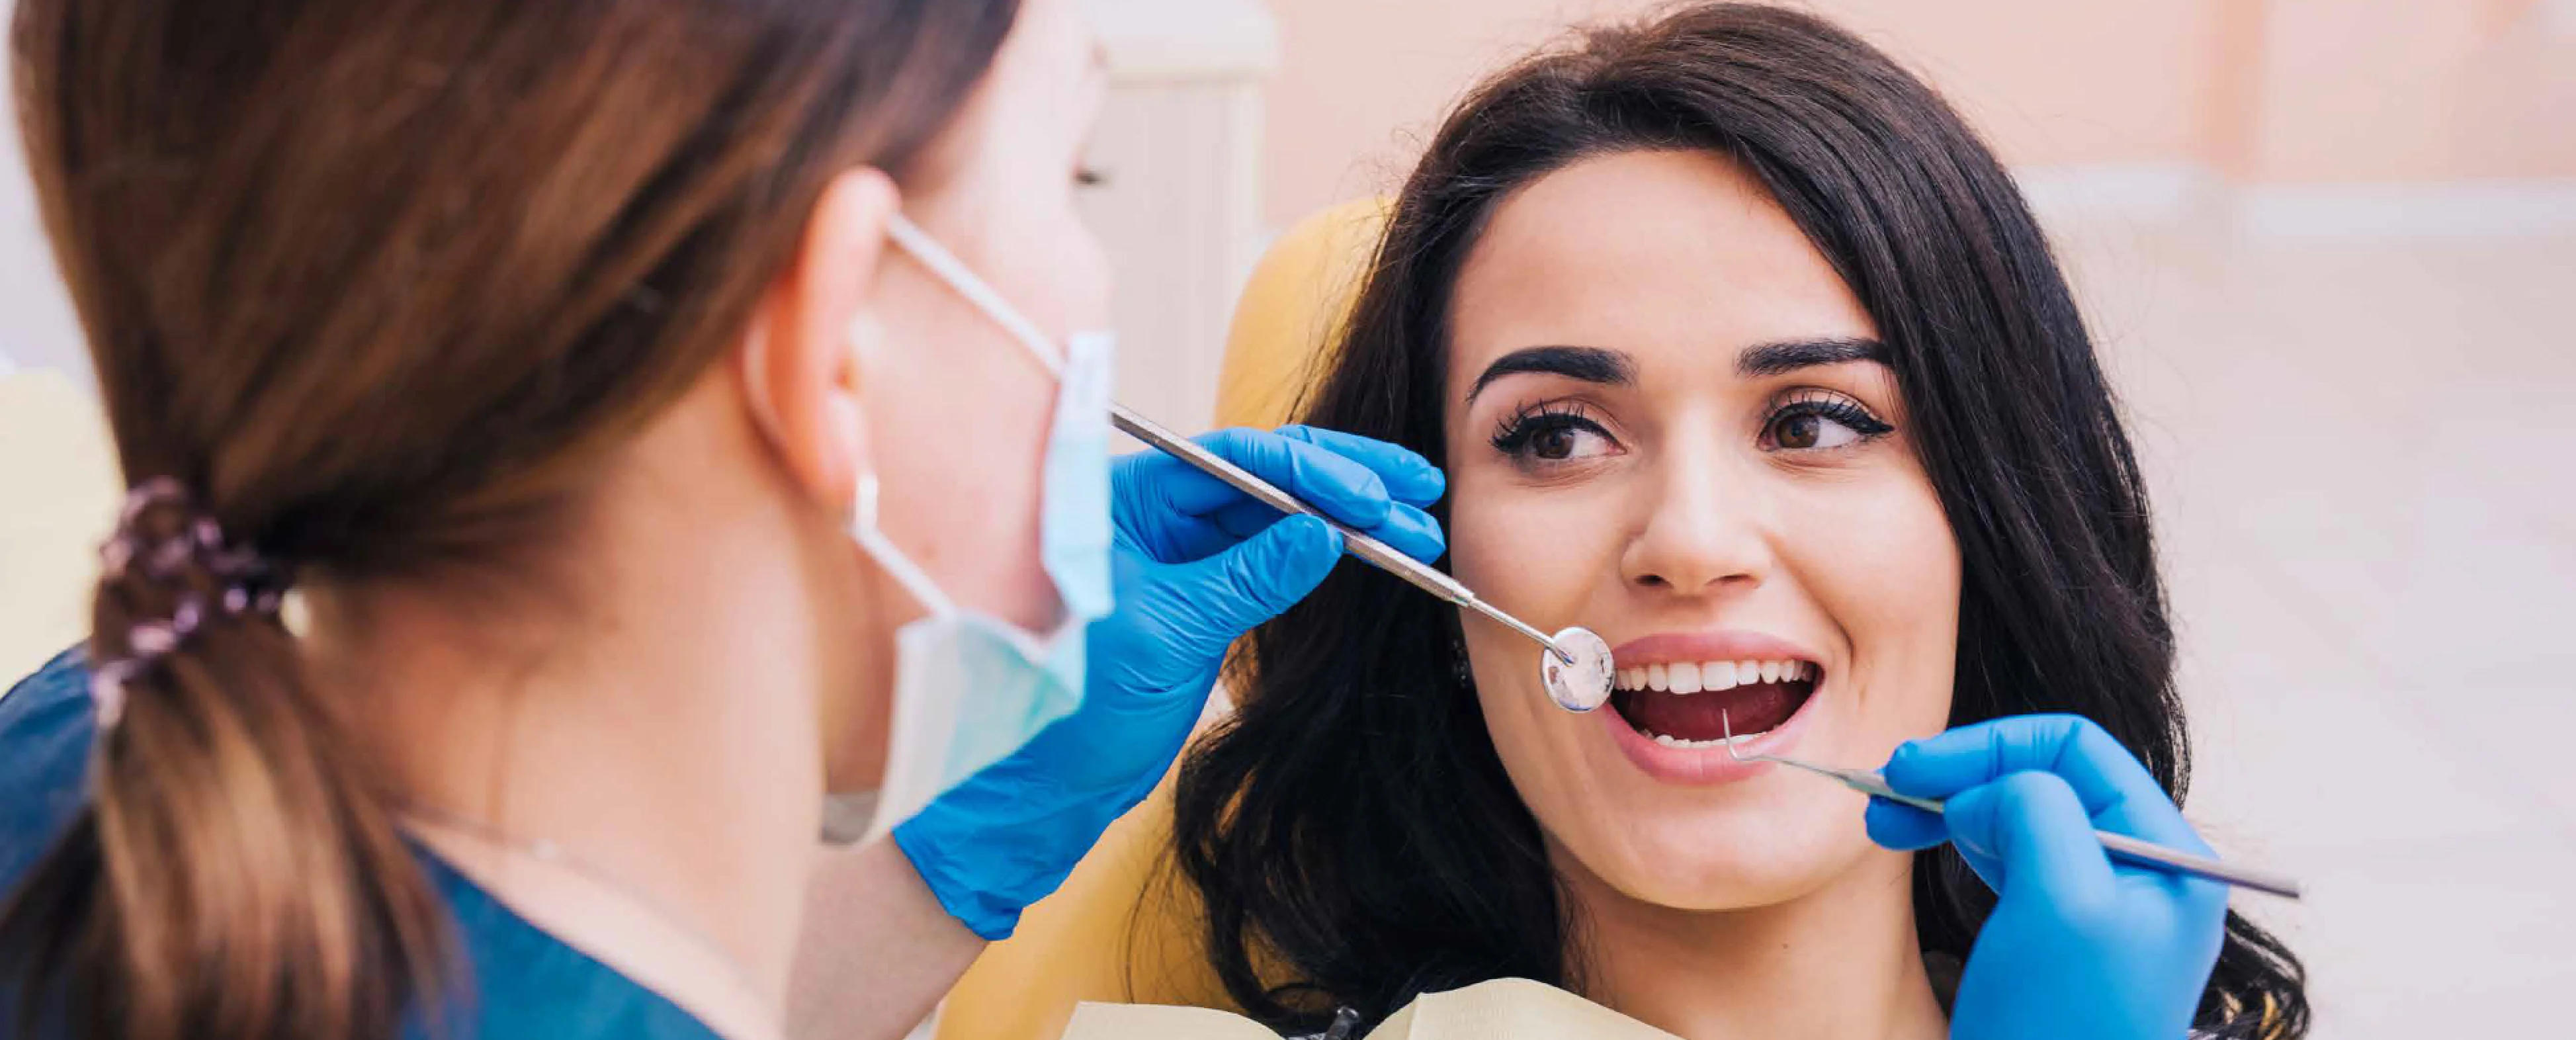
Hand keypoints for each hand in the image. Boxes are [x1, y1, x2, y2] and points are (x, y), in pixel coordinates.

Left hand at [894, 426, 1443, 939]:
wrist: (1048, 782)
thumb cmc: (1074, 702)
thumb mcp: (1168, 631)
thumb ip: (1247, 577)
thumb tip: (1325, 534)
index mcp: (1124, 500)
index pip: (1231, 460)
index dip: (1309, 470)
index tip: (1369, 495)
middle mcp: (1153, 514)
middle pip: (1264, 477)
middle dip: (1345, 484)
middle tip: (1418, 493)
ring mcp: (1182, 553)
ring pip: (1279, 518)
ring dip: (1349, 523)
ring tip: (1419, 530)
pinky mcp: (1205, 595)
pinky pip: (1274, 559)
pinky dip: (1327, 557)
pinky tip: (1376, 553)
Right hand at [1864, 715, 2227, 1039]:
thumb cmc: (2062, 1029)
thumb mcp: (2063, 899)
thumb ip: (2034, 810)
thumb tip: (1984, 791)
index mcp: (2167, 857)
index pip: (2077, 751)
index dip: (1990, 747)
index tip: (1913, 766)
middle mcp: (2139, 874)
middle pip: (2042, 778)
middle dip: (1960, 774)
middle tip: (1887, 788)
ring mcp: (2096, 905)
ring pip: (2014, 814)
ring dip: (1947, 804)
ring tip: (1886, 819)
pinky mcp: (2052, 934)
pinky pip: (2004, 858)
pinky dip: (1953, 840)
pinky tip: (1912, 842)